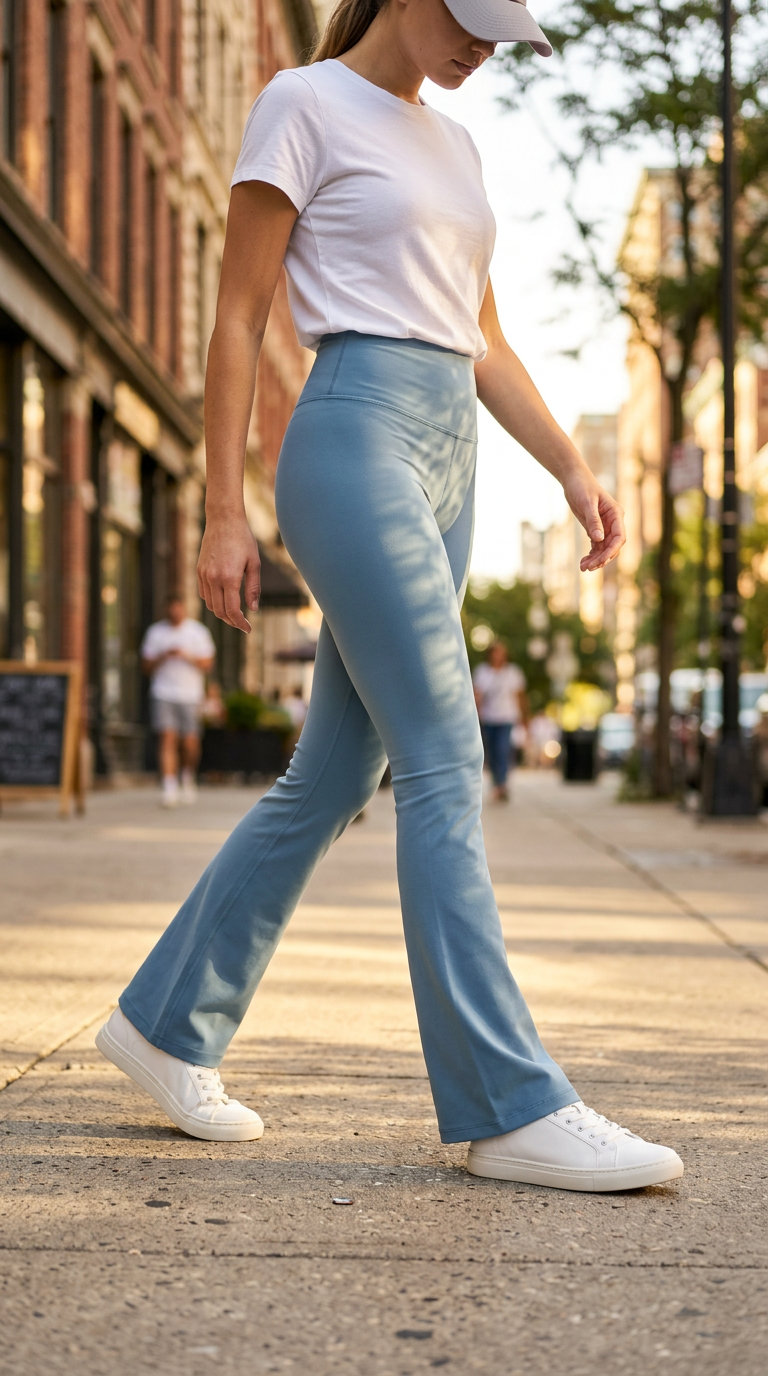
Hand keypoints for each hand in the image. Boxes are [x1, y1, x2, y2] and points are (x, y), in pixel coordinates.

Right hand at [197, 514, 260, 632]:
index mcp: (229, 578)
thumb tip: (253, 609)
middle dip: (232, 621)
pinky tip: (223, 599)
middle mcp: (213, 578)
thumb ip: (253, 588)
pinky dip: (213, 601)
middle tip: (243, 624)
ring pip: (210, 605)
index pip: (232, 610)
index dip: (240, 623)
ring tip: (234, 614)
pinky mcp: (199, 570)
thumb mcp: (254, 563)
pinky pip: (204, 593)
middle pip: (219, 612)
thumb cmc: (243, 540)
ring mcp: (204, 575)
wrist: (223, 520)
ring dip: (221, 613)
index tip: (248, 629)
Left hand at [563, 468, 624, 571]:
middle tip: (588, 568)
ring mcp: (605, 526)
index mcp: (616, 514)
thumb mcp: (586, 503)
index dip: (612, 551)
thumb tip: (599, 539)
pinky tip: (583, 562)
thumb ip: (593, 521)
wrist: (574, 479)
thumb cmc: (581, 487)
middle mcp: (613, 522)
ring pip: (604, 548)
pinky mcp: (595, 529)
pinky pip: (597, 546)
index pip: (620, 537)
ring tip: (583, 568)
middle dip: (602, 558)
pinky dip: (591, 555)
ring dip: (596, 559)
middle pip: (612, 546)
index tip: (601, 561)